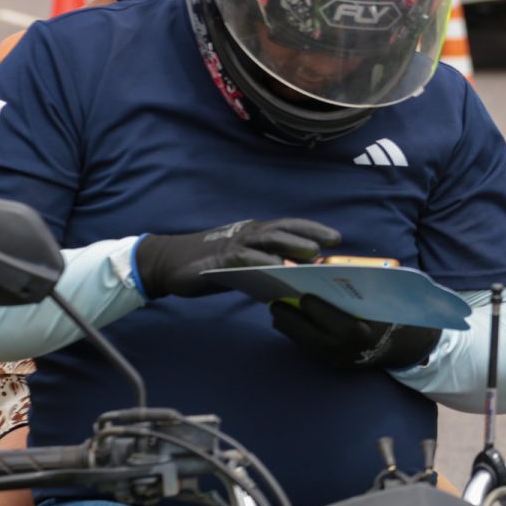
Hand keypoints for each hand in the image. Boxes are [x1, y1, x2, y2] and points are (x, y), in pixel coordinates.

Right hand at [136, 218, 340, 298]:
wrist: (169, 263)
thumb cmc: (210, 264)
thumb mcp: (243, 264)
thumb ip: (266, 266)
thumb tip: (295, 278)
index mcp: (256, 232)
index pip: (289, 226)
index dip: (313, 229)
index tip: (336, 238)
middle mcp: (248, 232)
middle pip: (284, 229)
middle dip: (310, 233)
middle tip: (334, 242)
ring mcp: (234, 243)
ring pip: (268, 239)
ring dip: (291, 245)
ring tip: (313, 254)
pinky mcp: (220, 258)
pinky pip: (245, 258)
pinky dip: (263, 262)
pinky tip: (278, 270)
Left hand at [271, 293, 441, 368]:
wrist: (403, 346)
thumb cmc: (391, 314)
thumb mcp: (380, 298)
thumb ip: (358, 285)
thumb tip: (325, 269)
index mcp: (364, 332)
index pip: (335, 323)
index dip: (316, 310)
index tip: (303, 295)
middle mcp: (349, 350)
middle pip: (313, 337)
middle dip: (291, 320)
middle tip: (275, 303)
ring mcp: (340, 360)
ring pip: (307, 345)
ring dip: (289, 328)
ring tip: (277, 311)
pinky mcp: (333, 364)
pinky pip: (310, 349)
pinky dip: (297, 335)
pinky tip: (286, 322)